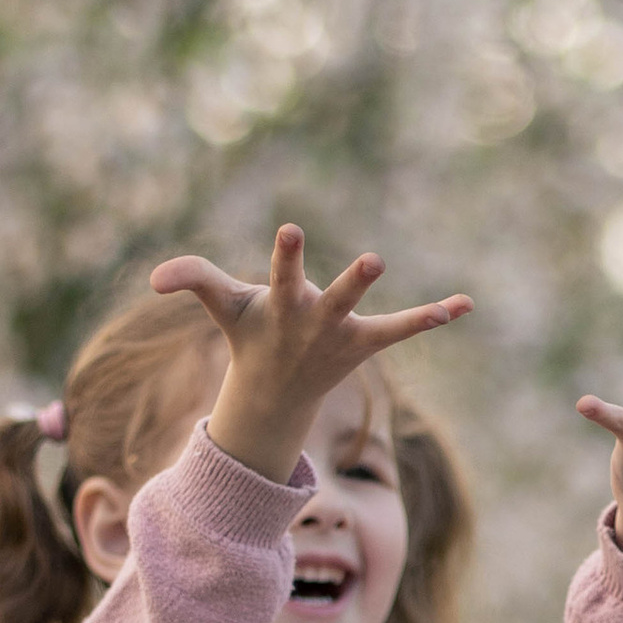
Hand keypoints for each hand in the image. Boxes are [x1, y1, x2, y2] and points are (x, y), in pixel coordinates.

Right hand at [151, 222, 471, 483]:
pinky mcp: (367, 343)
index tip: (292, 229)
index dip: (289, 254)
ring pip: (374, 320)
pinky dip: (433, 317)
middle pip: (336, 300)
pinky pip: (404, 330)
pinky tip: (467, 304)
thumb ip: (192, 279)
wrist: (274, 393)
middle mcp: (316, 322)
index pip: (283, 275)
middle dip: (353, 282)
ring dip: (407, 315)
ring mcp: (344, 335)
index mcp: (282, 306)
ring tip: (442, 304)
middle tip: (375, 260)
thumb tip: (155, 280)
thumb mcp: (222, 305)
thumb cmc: (250, 334)